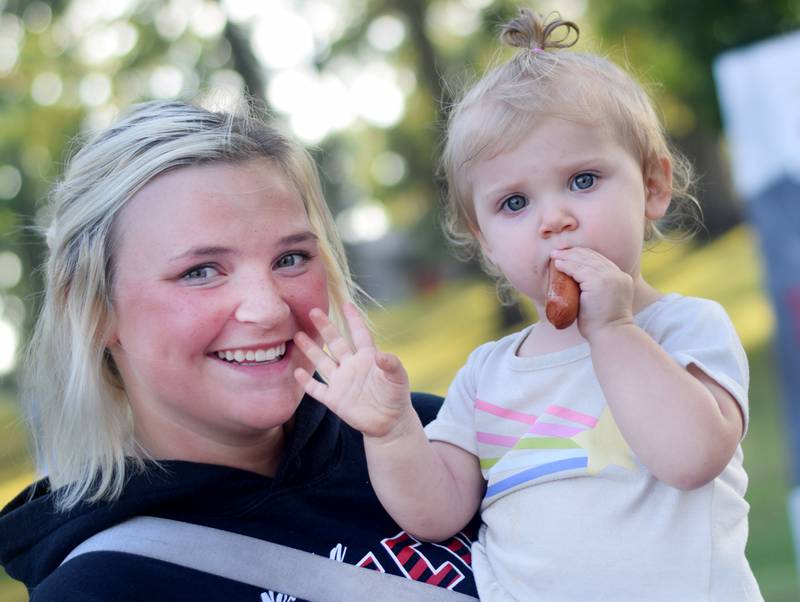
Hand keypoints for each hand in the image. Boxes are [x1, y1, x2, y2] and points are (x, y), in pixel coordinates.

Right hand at [293, 303, 413, 439]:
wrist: (390, 423)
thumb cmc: (396, 396)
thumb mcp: (398, 379)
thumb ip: (392, 365)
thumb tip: (381, 354)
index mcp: (367, 357)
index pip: (359, 334)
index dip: (353, 319)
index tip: (346, 304)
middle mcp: (351, 366)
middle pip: (335, 343)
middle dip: (325, 328)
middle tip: (313, 311)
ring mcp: (341, 382)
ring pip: (322, 362)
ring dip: (311, 350)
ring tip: (298, 335)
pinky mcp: (334, 400)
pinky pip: (317, 389)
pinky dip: (306, 382)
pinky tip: (297, 371)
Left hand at [550, 247, 633, 338]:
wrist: (610, 336)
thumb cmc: (602, 326)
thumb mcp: (604, 303)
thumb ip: (597, 291)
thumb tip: (577, 289)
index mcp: (621, 278)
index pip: (600, 261)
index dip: (583, 255)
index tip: (569, 254)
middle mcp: (617, 275)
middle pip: (593, 257)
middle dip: (573, 253)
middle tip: (557, 251)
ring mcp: (609, 277)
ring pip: (584, 261)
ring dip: (567, 257)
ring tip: (554, 255)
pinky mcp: (598, 281)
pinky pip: (578, 269)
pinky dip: (566, 265)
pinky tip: (557, 264)